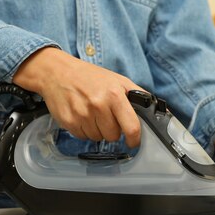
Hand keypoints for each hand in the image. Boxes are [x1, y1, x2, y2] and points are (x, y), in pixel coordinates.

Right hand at [12, 47, 142, 146]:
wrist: (57, 72)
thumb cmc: (89, 76)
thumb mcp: (117, 79)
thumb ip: (138, 95)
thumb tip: (157, 110)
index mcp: (114, 95)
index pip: (131, 127)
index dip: (134, 139)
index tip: (133, 142)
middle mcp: (98, 105)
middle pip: (113, 136)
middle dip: (112, 130)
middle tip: (106, 116)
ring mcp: (82, 115)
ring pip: (98, 138)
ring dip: (97, 130)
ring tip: (91, 113)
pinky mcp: (68, 121)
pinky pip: (83, 137)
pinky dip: (84, 130)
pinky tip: (81, 115)